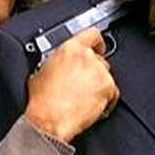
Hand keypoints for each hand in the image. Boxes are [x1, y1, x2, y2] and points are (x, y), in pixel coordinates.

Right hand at [24, 27, 119, 142]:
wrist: (50, 120)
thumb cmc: (42, 101)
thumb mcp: (41, 73)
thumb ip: (56, 63)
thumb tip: (58, 68)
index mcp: (69, 49)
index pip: (92, 35)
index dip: (97, 43)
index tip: (98, 48)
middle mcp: (87, 57)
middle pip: (100, 59)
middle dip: (93, 72)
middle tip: (82, 85)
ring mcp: (99, 72)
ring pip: (106, 76)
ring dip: (98, 86)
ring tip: (83, 99)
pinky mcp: (108, 88)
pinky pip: (113, 93)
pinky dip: (106, 100)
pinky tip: (91, 107)